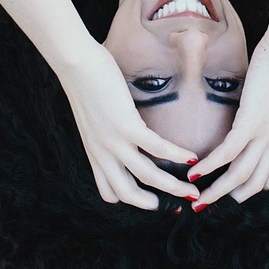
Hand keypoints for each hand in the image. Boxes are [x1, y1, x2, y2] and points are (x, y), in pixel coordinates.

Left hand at [58, 42, 200, 209]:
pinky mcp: (126, 126)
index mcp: (94, 154)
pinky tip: (191, 158)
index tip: (154, 201)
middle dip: (157, 203)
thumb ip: (106, 132)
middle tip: (179, 204)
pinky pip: (157, 148)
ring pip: (148, 176)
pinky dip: (177, 156)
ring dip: (173, 187)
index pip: (111, 192)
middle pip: (129, 194)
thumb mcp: (92, 119)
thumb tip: (124, 130)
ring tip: (193, 190)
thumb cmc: (85, 84)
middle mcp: (103, 154)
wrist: (75, 65)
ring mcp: (114, 142)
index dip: (133, 201)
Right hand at [186, 35, 268, 206]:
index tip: (226, 196)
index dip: (245, 192)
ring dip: (215, 190)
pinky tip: (195, 172)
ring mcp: (263, 135)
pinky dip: (210, 165)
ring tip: (195, 197)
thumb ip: (263, 120)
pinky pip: (228, 152)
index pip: (265, 179)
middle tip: (202, 203)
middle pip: (250, 184)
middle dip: (225, 197)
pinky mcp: (251, 122)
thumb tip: (249, 125)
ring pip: (238, 175)